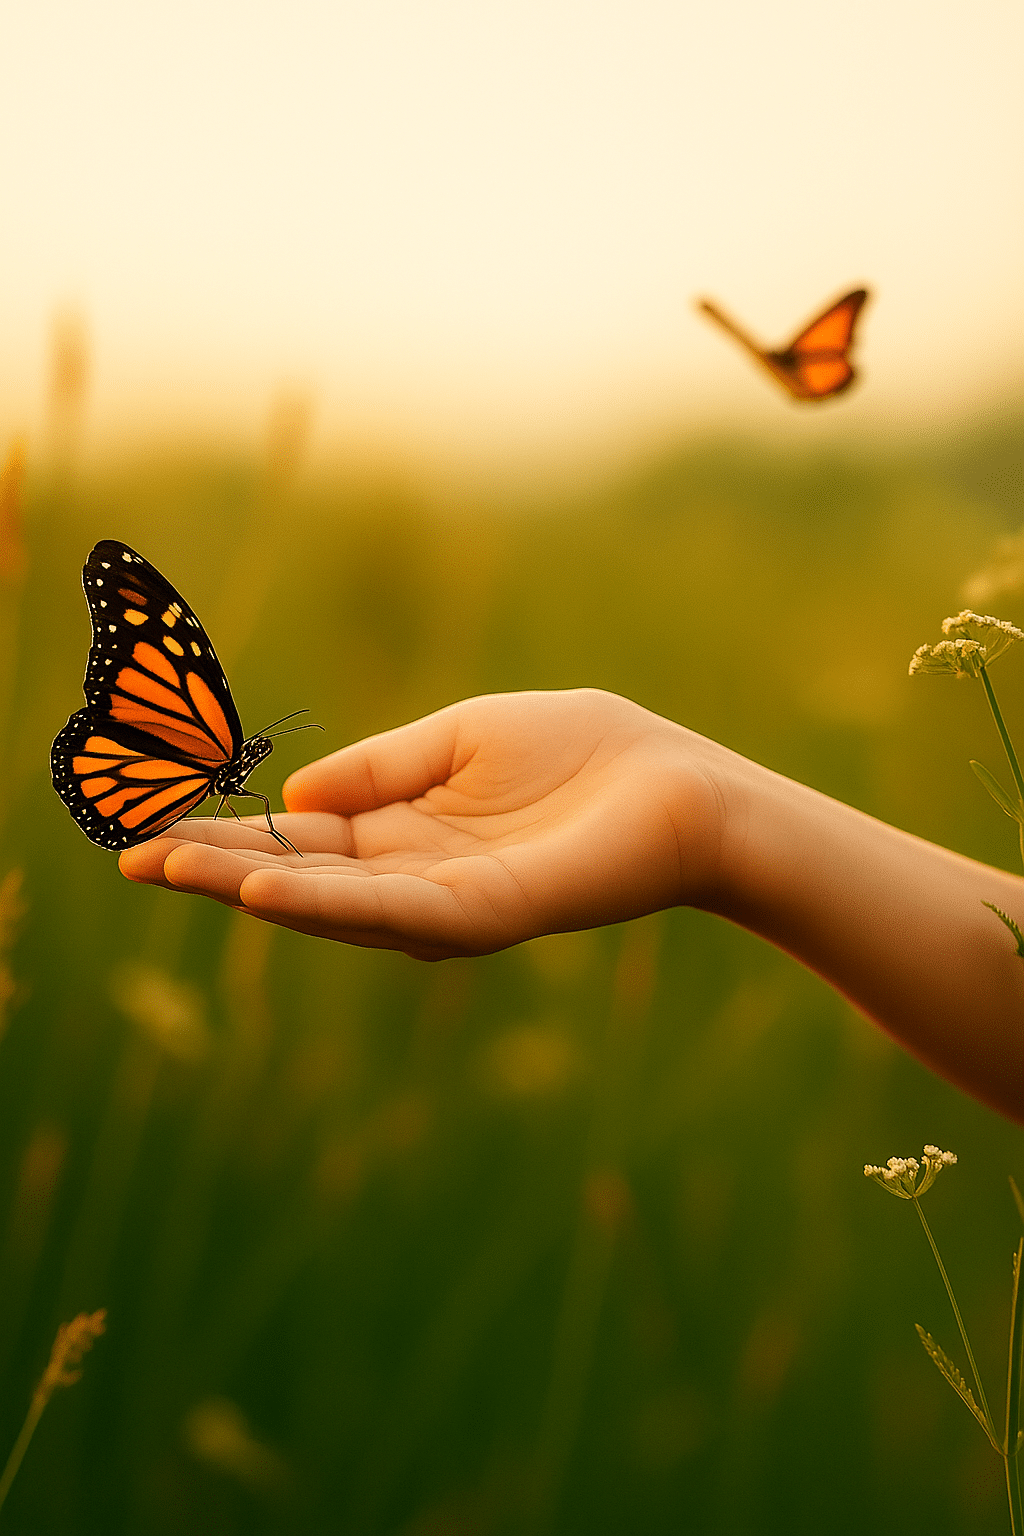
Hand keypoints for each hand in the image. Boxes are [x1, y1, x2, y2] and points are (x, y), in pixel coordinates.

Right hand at [118, 689, 724, 958]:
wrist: (682, 784)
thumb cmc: (586, 752)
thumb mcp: (459, 738)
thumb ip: (380, 767)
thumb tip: (293, 800)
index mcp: (407, 834)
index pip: (300, 844)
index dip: (230, 836)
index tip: (155, 826)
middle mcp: (416, 878)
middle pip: (299, 879)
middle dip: (217, 871)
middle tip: (129, 858)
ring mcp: (449, 902)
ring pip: (331, 903)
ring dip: (248, 889)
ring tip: (167, 869)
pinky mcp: (492, 912)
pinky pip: (398, 911)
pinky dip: (328, 903)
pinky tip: (266, 889)